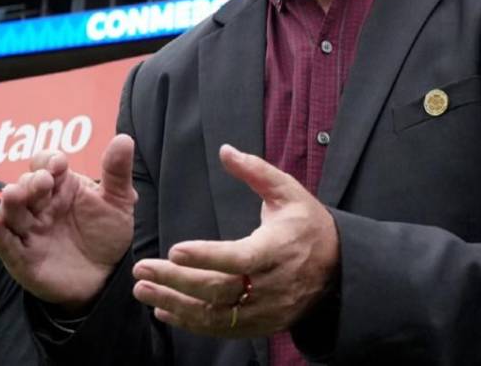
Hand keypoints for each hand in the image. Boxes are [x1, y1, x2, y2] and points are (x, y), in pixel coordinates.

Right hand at [0, 134, 137, 310]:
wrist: (106, 277)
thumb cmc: (106, 233)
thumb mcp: (118, 201)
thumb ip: (117, 172)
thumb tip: (124, 139)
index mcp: (60, 185)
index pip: (44, 164)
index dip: (48, 161)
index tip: (59, 164)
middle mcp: (40, 205)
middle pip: (25, 186)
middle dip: (31, 182)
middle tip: (43, 182)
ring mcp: (29, 231)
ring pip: (12, 212)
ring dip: (10, 202)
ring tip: (12, 195)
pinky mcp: (22, 259)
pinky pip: (5, 244)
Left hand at [130, 144, 338, 337]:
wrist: (339, 268)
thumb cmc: (307, 224)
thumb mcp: (288, 191)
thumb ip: (255, 171)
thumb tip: (225, 150)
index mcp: (278, 250)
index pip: (239, 259)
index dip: (207, 256)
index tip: (175, 249)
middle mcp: (271, 285)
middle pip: (219, 289)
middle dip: (177, 281)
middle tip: (142, 269)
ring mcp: (266, 310)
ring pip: (216, 314)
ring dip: (175, 304)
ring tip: (142, 290)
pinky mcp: (261, 325)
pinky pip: (222, 329)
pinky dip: (191, 323)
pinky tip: (164, 310)